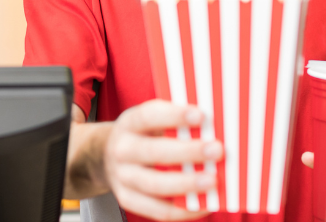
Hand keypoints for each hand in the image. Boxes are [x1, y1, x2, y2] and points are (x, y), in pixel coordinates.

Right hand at [104, 99, 222, 220]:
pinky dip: (184, 210)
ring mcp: (123, 177)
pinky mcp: (128, 199)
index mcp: (130, 123)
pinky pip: (158, 210)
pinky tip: (204, 205)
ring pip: (155, 184)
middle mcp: (122, 150)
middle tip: (216, 150)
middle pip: (153, 152)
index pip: (149, 116)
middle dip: (188, 152)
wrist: (108, 157)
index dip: (174, 115)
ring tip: (213, 181)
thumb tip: (216, 128)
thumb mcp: (152, 121)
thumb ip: (177, 123)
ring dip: (187, 184)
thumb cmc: (144, 136)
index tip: (200, 115)